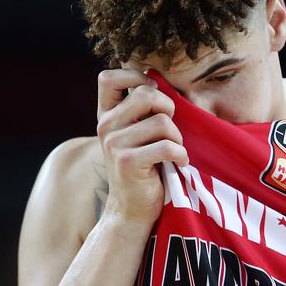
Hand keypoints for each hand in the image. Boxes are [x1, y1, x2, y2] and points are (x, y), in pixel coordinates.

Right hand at [95, 69, 187, 224]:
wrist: (131, 208)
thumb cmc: (143, 166)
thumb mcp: (135, 133)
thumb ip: (140, 109)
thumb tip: (158, 79)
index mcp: (106, 115)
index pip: (108, 77)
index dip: (134, 76)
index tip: (153, 93)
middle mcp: (105, 126)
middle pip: (145, 94)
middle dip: (167, 107)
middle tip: (169, 128)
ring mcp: (113, 144)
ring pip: (162, 122)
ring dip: (177, 137)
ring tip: (173, 150)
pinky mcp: (127, 163)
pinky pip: (167, 146)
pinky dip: (180, 154)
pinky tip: (179, 163)